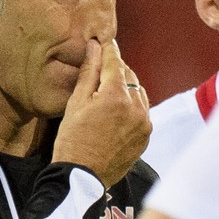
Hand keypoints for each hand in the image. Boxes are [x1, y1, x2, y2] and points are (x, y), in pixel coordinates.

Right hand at [53, 39, 150, 186]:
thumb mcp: (75, 103)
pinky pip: (142, 112)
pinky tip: (116, 113)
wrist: (82, 176)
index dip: (108, 50)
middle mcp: (135, 106)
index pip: (115, 62)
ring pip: (138, 93)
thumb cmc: (72, 140)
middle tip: (101, 70)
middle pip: (129, 76)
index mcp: (115, 95)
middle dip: (116, 70)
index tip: (104, 42)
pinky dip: (132, 107)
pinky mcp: (146, 135)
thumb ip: (89, 72)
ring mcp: (144, 122)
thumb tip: (95, 47)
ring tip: (108, 95)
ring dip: (126, 89)